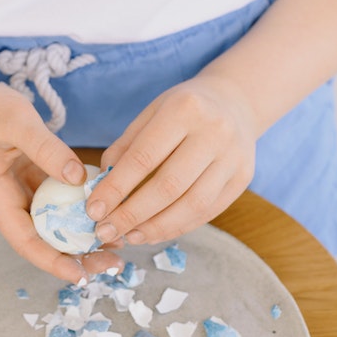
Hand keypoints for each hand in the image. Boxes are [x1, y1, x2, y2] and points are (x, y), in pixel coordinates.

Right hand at [0, 75, 122, 281]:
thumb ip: (47, 149)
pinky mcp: (30, 180)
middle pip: (44, 241)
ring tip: (120, 243)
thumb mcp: (16, 121)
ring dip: (83, 235)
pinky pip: (57, 202)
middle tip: (116, 263)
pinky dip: (80, 209)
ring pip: (53, 224)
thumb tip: (80, 179)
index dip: (54, 262)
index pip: (26, 241)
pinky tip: (107, 210)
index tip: (83, 276)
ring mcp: (19, 193)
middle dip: (78, 255)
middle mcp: (7, 202)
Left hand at [86, 73, 256, 244]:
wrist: (234, 100)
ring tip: (129, 236)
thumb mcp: (151, 113)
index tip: (93, 210)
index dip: (116, 188)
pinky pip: (207, 211)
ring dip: (155, 227)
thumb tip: (101, 188)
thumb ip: (126, 147)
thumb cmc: (183, 108)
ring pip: (192, 205)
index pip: (144, 157)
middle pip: (168, 186)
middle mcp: (214, 132)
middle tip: (106, 230)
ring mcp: (233, 157)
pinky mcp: (243, 178)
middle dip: (132, 214)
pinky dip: (178, 227)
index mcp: (185, 109)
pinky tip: (154, 232)